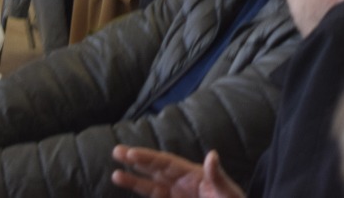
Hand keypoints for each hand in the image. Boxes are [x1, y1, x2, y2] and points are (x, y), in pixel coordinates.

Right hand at [111, 147, 242, 197]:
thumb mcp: (228, 192)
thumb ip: (216, 176)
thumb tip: (212, 155)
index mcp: (192, 175)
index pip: (166, 164)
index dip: (148, 158)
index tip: (131, 153)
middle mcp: (181, 184)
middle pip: (155, 170)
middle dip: (136, 161)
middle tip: (116, 151)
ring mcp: (177, 197)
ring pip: (151, 188)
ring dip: (134, 181)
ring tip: (115, 175)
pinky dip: (144, 194)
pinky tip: (130, 189)